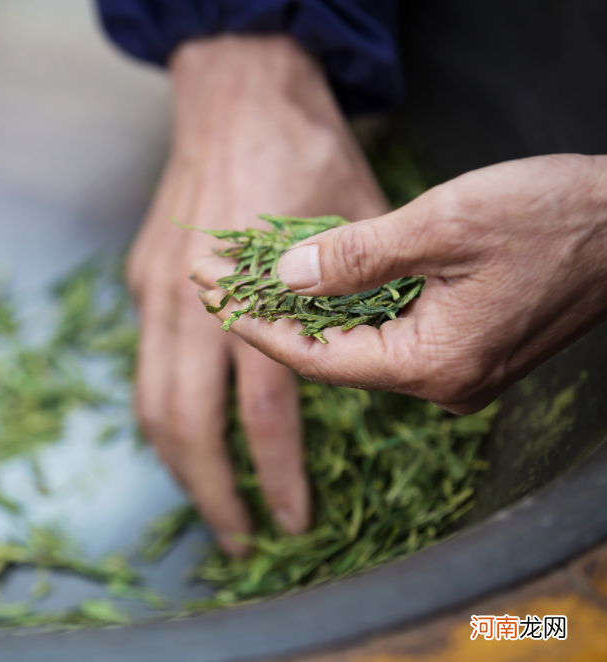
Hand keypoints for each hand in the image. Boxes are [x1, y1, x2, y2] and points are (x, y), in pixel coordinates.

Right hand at [128, 35, 388, 554]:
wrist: (236, 90)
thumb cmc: (304, 150)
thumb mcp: (358, 216)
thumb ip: (356, 293)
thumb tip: (364, 359)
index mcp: (253, 294)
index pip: (263, 411)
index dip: (276, 474)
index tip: (291, 521)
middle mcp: (191, 301)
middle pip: (187, 423)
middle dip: (212, 493)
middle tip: (237, 540)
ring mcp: (157, 290)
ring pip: (150, 400)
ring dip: (175, 462)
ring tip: (206, 502)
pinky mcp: (142, 278)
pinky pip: (146, 360)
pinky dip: (162, 408)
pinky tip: (185, 433)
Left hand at [194, 155, 606, 413]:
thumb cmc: (554, 217)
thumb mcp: (443, 224)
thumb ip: (356, 257)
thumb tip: (283, 280)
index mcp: (433, 365)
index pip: (315, 358)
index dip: (255, 326)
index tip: (208, 294)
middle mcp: (441, 384)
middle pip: (331, 355)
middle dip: (270, 315)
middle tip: (215, 279)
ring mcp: (456, 372)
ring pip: (358, 343)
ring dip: (305, 309)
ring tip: (248, 275)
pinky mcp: (466, 349)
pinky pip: (388, 333)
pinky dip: (348, 307)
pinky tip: (314, 281)